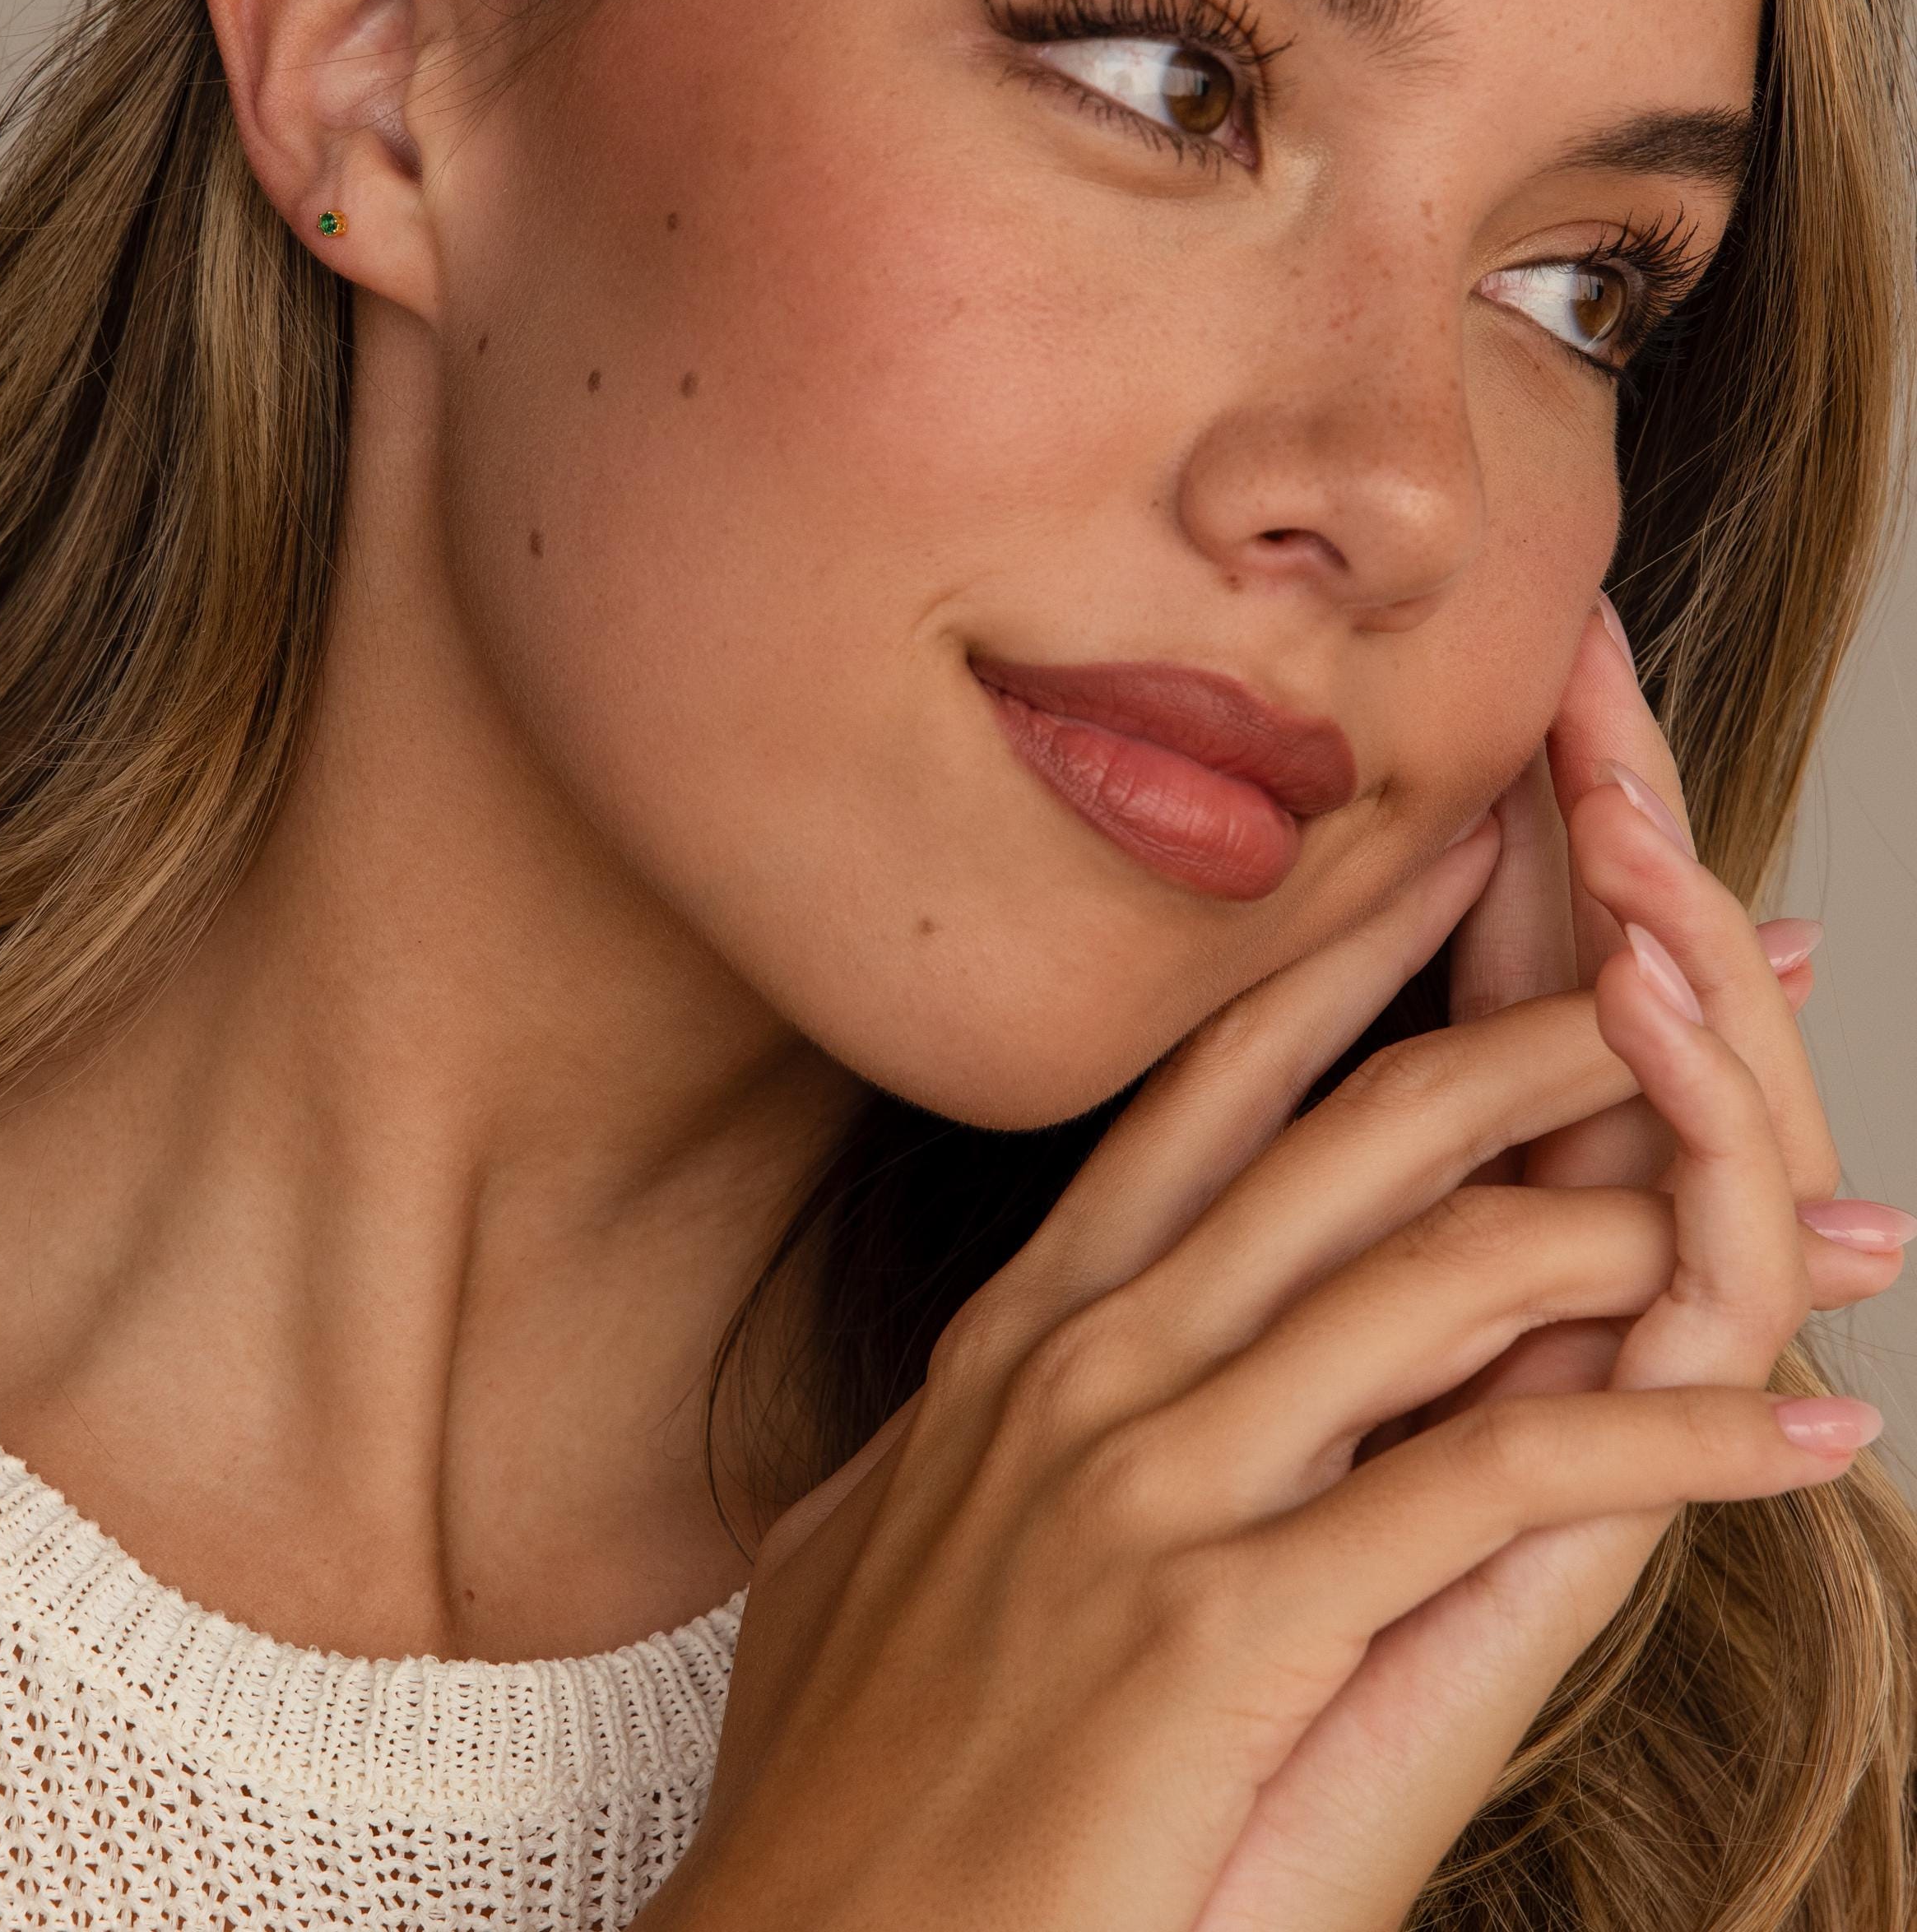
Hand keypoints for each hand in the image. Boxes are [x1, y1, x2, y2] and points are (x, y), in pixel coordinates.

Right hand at [646, 749, 1881, 1931]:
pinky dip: (1672, 1452)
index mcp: (1020, 1341)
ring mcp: (1150, 1483)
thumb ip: (948, 1444)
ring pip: (1441, 1278)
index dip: (1348, 964)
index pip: (1206, 1095)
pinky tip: (1791, 1435)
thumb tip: (972, 1391)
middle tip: (1695, 964)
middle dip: (1550, 1032)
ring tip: (1799, 1211)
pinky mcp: (1228, 1624)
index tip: (1466, 864)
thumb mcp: (871, 1549)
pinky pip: (1498, 1488)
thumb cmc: (847, 1782)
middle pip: (1355, 1137)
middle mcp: (1086, 1369)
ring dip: (1647, 1225)